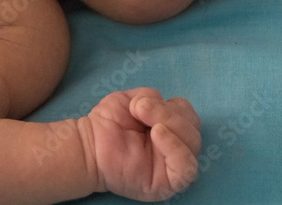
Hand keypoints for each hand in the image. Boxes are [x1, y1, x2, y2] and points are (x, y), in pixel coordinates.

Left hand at [86, 88, 201, 201]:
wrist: (89, 144)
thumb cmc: (109, 122)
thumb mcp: (133, 99)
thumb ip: (153, 98)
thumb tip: (162, 106)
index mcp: (171, 129)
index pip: (188, 116)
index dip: (172, 106)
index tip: (142, 103)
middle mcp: (176, 148)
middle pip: (193, 129)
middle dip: (169, 113)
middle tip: (141, 109)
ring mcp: (172, 167)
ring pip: (192, 144)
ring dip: (171, 124)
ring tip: (145, 119)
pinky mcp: (168, 184)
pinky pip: (187, 168)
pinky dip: (176, 147)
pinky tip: (157, 133)